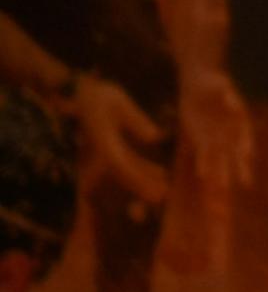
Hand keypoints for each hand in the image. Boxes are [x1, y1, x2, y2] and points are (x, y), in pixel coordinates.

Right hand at [72, 74, 170, 205]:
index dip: (136, 178)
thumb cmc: (98, 95)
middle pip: (123, 172)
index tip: (151, 189)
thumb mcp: (118, 102)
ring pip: (127, 169)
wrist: (78, 93)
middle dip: (140, 185)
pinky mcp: (111, 146)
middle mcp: (102, 148)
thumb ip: (135, 121)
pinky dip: (142, 168)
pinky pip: (128, 161)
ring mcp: (106, 149)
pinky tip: (161, 173)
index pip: (119, 164)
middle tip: (161, 197)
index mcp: (102, 139)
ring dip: (144, 178)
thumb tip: (155, 138)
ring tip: (165, 189)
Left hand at [175, 66, 255, 191]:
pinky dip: (205, 164)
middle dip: (241, 167)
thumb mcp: (219, 84)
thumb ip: (227, 92)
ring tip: (224, 188)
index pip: (244, 136)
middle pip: (237, 153)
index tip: (247, 156)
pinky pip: (204, 155)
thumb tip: (233, 104)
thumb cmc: (212, 81)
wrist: (198, 85)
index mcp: (239, 119)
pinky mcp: (202, 139)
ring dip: (223, 172)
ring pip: (221, 158)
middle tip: (246, 183)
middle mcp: (230, 132)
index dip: (245, 146)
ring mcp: (217, 137)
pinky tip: (204, 175)